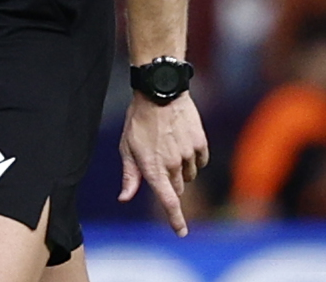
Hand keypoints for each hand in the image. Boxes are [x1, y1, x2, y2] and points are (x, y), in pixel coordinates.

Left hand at [119, 91, 209, 234]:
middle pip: (178, 188)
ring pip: (190, 175)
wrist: (160, 92)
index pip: (167, 200)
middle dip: (170, 181)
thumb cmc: (138, 120)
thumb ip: (130, 175)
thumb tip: (124, 198)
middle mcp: (172, 165)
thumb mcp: (127, 147)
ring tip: (169, 145)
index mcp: (152, 168)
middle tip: (160, 160)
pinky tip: (182, 141)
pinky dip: (194, 158)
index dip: (175, 219)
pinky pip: (201, 162)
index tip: (181, 233)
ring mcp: (188, 155)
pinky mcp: (201, 144)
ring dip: (182, 169)